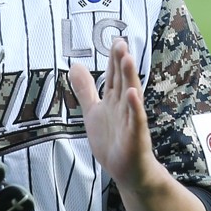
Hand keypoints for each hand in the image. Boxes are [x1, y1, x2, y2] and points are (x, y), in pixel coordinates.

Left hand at [69, 39, 156, 191]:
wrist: (126, 170)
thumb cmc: (112, 141)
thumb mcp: (93, 111)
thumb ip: (85, 89)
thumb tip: (75, 65)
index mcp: (113, 100)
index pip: (113, 76)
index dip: (113, 59)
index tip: (114, 40)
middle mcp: (124, 106)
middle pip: (122, 80)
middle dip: (121, 62)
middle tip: (120, 42)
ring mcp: (131, 120)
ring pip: (130, 95)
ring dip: (129, 77)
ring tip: (128, 59)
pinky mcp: (135, 135)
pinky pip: (135, 119)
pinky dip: (134, 107)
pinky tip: (132, 94)